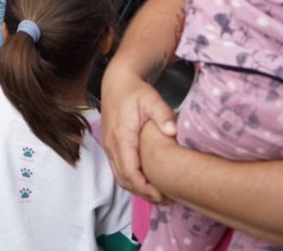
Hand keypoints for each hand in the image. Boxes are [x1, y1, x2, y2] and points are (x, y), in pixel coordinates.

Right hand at [100, 63, 177, 203]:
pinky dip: (131, 180)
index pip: (130, 171)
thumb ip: (163, 114)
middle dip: (143, 193)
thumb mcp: (151, 99)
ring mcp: (109, 146)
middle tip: (165, 200)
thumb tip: (173, 131)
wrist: (116, 82)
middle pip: (124, 179)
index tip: (161, 195)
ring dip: (136, 189)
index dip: (144, 187)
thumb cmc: (134, 91)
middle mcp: (111, 144)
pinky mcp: (110, 145)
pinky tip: (146, 182)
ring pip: (119, 176)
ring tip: (157, 195)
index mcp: (121, 136)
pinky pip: (118, 169)